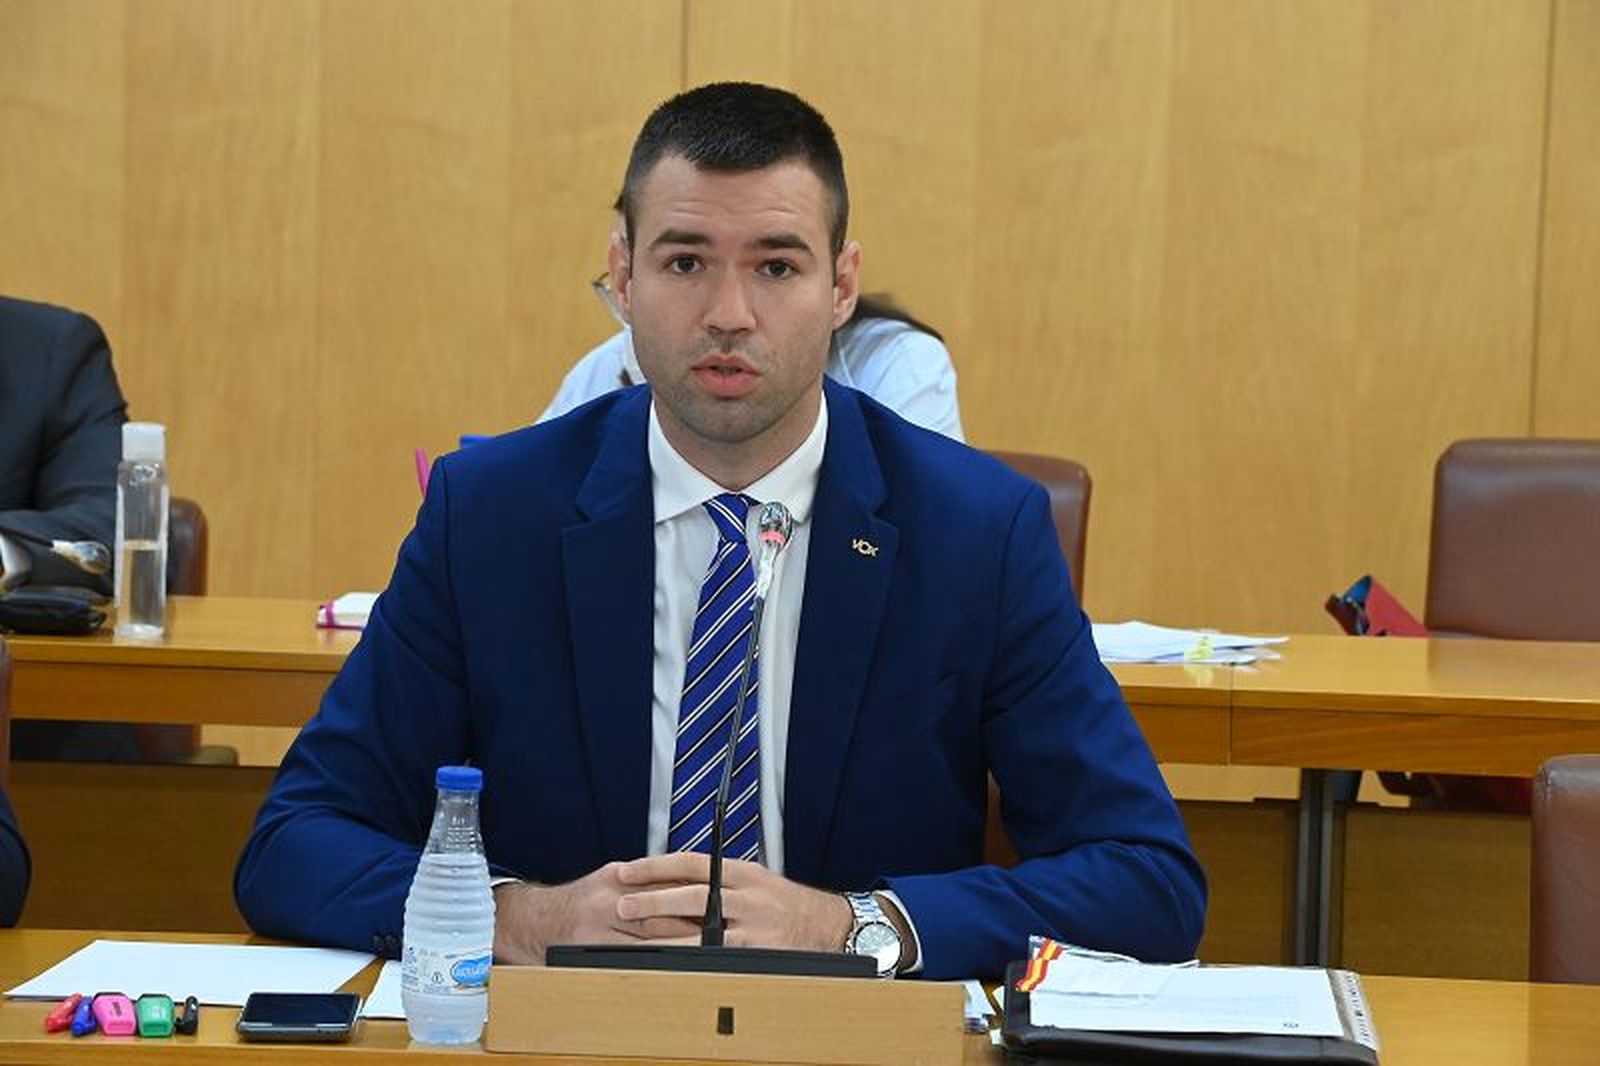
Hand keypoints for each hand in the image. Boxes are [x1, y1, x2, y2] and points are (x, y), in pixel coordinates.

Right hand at [492, 862, 700, 963]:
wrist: (537, 920)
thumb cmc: (582, 900)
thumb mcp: (613, 879)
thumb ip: (649, 883)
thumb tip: (695, 889)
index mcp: (617, 878)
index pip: (665, 886)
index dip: (695, 898)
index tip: (720, 907)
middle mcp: (607, 901)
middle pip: (660, 915)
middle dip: (693, 926)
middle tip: (722, 934)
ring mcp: (597, 929)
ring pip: (649, 941)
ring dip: (680, 948)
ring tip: (707, 954)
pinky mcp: (591, 952)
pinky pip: (630, 960)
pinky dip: (655, 964)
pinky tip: (673, 969)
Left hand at [613, 852, 852, 951]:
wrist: (829, 926)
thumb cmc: (786, 904)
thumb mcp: (756, 880)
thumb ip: (719, 879)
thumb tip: (671, 880)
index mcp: (744, 872)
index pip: (691, 862)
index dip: (655, 866)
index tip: (627, 870)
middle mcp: (748, 896)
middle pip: (691, 895)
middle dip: (652, 899)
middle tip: (622, 904)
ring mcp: (754, 927)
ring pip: (700, 931)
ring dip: (664, 937)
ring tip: (635, 941)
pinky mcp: (759, 954)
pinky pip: (718, 958)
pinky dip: (692, 961)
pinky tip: (671, 965)